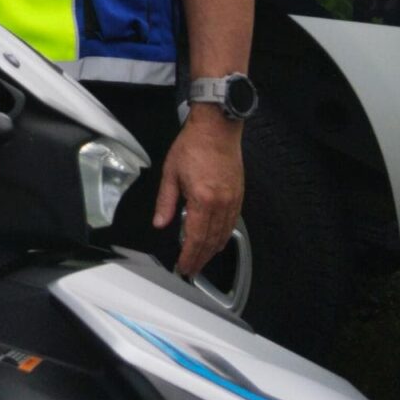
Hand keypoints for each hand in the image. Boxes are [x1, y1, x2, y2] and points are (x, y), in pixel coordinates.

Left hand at [154, 108, 244, 277]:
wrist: (217, 128)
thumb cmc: (193, 146)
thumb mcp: (171, 173)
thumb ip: (165, 201)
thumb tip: (160, 223)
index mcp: (202, 199)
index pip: (195, 237)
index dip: (189, 255)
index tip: (183, 267)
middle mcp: (221, 204)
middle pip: (210, 240)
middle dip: (200, 258)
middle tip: (191, 270)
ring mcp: (233, 200)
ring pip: (223, 234)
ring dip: (212, 250)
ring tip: (202, 260)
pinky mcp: (239, 195)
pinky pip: (232, 223)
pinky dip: (223, 236)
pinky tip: (217, 241)